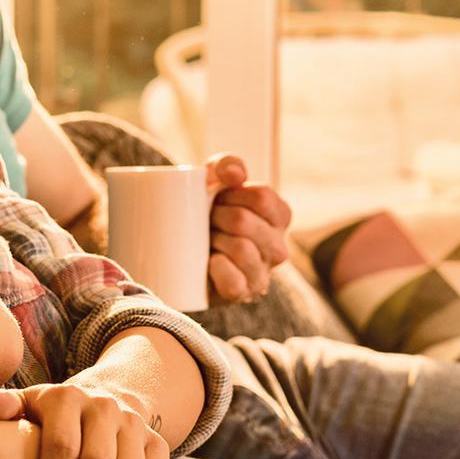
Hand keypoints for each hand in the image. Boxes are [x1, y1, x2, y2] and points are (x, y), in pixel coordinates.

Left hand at [204, 153, 291, 304]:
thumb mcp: (214, 179)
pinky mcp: (243, 294)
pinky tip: (210, 262)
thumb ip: (227, 165)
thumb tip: (234, 174)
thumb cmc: (205, 210)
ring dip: (214, 241)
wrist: (180, 251)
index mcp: (279, 216)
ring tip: (206, 241)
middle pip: (244, 221)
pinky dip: (218, 270)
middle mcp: (278, 247)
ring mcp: (263, 273)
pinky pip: (235, 282)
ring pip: (241, 249)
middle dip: (216, 216)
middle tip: (206, 221)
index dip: (231, 193)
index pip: (262, 197)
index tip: (216, 197)